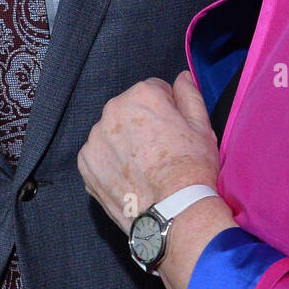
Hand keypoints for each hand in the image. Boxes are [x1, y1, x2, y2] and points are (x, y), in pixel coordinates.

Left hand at [78, 71, 218, 234]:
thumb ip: (190, 95)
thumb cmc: (192, 167)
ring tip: (143, 168)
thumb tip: (181, 77)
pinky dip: (110, 163)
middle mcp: (112, 110)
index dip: (167, 109)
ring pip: (112, 132)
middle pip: (129, 109)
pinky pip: (99, 155)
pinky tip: (128, 178)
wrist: (173, 211)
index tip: (174, 131)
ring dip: (123, 142)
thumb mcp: (202, 126)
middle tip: (160, 151)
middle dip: (142, 123)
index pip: (154, 90)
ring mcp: (95, 138)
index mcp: (142, 95)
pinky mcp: (86, 163)